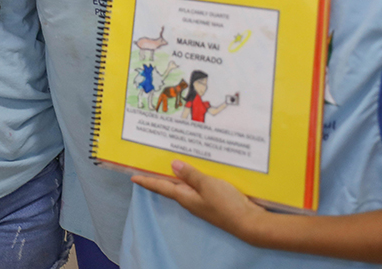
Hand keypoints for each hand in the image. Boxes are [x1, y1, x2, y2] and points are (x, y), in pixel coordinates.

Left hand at [132, 160, 265, 241]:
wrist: (248, 222)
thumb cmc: (225, 204)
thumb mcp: (207, 185)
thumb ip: (190, 175)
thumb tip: (172, 165)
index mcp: (185, 197)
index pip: (161, 186)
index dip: (147, 181)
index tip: (132, 177)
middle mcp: (190, 199)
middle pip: (171, 185)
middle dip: (160, 175)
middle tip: (150, 163)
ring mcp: (202, 200)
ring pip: (186, 184)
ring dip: (178, 174)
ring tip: (171, 160)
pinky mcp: (213, 199)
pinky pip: (198, 185)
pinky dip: (194, 176)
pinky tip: (197, 168)